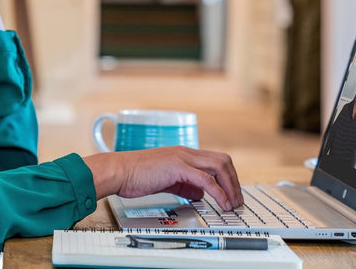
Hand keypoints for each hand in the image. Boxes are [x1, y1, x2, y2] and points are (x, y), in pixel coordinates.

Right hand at [83, 146, 242, 210]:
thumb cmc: (136, 176)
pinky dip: (218, 193)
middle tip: (237, 200)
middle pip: (223, 161)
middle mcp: (186, 152)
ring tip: (232, 204)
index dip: (228, 177)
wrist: (119, 171)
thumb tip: (200, 194)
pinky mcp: (178, 167)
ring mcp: (182, 157)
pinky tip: (221, 203)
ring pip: (219, 167)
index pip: (215, 160)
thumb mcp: (166, 180)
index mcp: (184, 154)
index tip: (231, 194)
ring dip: (230, 187)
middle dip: (234, 182)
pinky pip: (206, 179)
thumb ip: (185, 185)